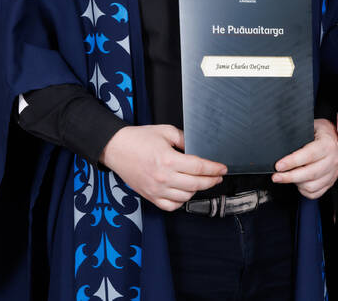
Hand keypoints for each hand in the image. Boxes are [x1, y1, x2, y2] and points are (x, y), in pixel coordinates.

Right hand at [99, 124, 226, 210]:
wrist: (115, 148)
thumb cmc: (138, 139)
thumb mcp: (165, 131)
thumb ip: (184, 139)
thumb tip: (196, 147)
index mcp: (168, 160)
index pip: (199, 167)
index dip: (214, 169)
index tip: (222, 168)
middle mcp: (163, 177)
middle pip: (196, 184)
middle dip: (211, 180)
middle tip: (217, 176)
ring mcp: (156, 189)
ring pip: (185, 197)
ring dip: (197, 190)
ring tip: (201, 182)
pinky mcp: (150, 196)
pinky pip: (170, 206)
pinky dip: (180, 202)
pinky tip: (184, 193)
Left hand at [271, 119, 337, 198]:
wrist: (333, 137)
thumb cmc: (318, 132)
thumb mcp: (308, 127)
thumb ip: (297, 136)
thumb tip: (280, 145)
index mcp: (327, 144)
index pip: (309, 155)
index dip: (292, 162)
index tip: (279, 166)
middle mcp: (332, 160)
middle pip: (310, 173)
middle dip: (289, 177)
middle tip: (276, 176)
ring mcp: (332, 172)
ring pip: (311, 186)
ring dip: (296, 183)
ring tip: (288, 176)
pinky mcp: (330, 182)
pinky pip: (314, 193)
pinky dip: (303, 190)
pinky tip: (298, 182)